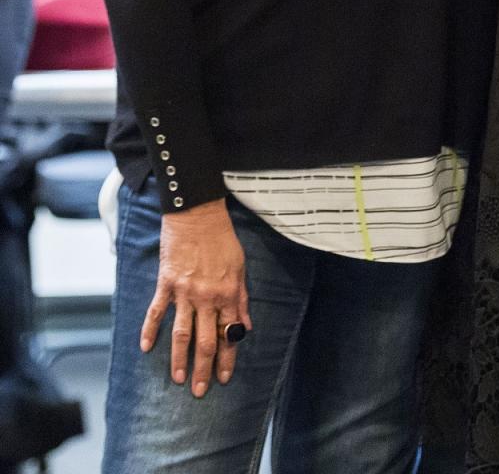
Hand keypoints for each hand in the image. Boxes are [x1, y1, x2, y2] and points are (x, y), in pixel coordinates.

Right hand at [140, 198, 251, 396]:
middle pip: (205, 341)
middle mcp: (207, 297)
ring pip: (181, 334)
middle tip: (201, 390)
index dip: (228, 358)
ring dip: (179, 359)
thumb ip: (241, 299)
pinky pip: (156, 312)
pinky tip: (145, 348)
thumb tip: (245, 326)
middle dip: (204, 368)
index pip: (228, 334)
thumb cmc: (222, 239)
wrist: (198, 215)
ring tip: (178, 379)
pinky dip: (149, 330)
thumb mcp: (240, 268)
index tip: (225, 377)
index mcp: (228, 294)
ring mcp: (184, 292)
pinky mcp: (166, 283)